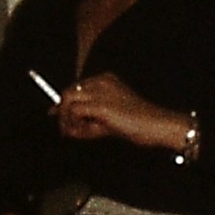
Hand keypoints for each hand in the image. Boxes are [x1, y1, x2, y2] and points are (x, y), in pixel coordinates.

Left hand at [58, 72, 191, 151]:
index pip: (76, 88)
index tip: (56, 115)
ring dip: (67, 120)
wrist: (158, 126)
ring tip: (77, 134)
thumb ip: (88, 122)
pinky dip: (74, 125)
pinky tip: (83, 134)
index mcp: (105, 80)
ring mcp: (100, 91)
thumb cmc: (139, 125)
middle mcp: (100, 81)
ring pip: (68, 100)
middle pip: (69, 93)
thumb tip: (66, 129)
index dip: (64, 103)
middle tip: (65, 131)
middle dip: (63, 113)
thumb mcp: (109, 121)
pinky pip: (74, 112)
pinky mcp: (100, 105)